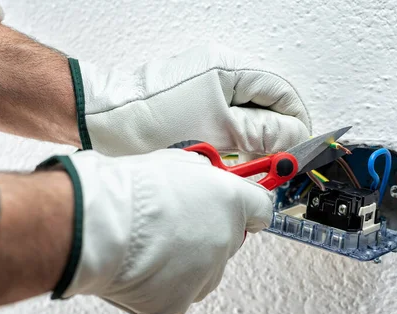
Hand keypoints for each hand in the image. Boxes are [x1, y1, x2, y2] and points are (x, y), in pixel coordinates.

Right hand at [43, 149, 272, 313]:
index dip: (248, 208)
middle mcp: (225, 241)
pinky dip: (160, 284)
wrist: (98, 224)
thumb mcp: (176, 162)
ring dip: (184, 261)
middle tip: (174, 225)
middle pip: (227, 242)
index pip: (261, 208)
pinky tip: (141, 265)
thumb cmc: (129, 190)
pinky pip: (175, 294)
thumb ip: (202, 175)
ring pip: (202, 271)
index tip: (245, 211)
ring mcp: (203, 276)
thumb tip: (207, 180)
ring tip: (150, 244)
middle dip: (206, 234)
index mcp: (230, 201)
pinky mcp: (176, 303)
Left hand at [76, 44, 310, 154]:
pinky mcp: (192, 100)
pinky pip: (224, 119)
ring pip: (245, 114)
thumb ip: (262, 132)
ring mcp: (204, 85)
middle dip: (272, 134)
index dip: (294, 123)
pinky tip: (221, 154)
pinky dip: (229, 138)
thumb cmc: (148, 121)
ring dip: (249, 138)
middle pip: (266, 103)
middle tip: (269, 162)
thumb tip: (293, 136)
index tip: (294, 152)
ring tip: (241, 160)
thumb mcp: (217, 131)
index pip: (282, 92)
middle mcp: (219, 71)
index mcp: (230, 68)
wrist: (102, 122)